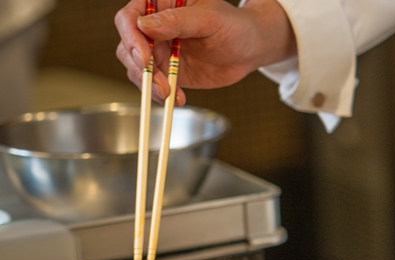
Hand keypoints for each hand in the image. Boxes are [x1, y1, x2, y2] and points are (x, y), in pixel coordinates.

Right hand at [115, 0, 296, 102]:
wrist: (249, 50)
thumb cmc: (234, 26)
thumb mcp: (209, 19)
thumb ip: (178, 21)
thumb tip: (145, 25)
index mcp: (161, 4)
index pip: (130, 18)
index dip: (132, 39)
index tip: (146, 59)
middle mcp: (155, 28)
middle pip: (128, 48)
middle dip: (141, 69)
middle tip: (162, 85)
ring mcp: (161, 51)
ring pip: (137, 70)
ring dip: (150, 86)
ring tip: (171, 94)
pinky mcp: (169, 72)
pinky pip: (154, 86)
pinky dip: (161, 96)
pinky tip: (177, 99)